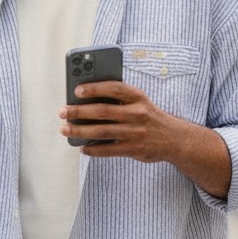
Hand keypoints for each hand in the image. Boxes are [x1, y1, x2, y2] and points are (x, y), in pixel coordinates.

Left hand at [58, 81, 194, 162]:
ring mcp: (136, 133)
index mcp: (138, 97)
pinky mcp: (134, 149)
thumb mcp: (139, 102)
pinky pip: (109, 150)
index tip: (77, 90)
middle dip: (79, 111)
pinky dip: (93, 149)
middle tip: (62, 111)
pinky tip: (82, 148)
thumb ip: (119, 99)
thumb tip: (86, 100)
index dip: (95, 88)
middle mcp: (137, 113)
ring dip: (80, 131)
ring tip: (65, 129)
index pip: (114, 88)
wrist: (175, 139)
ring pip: (102, 131)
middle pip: (103, 111)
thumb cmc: (148, 116)